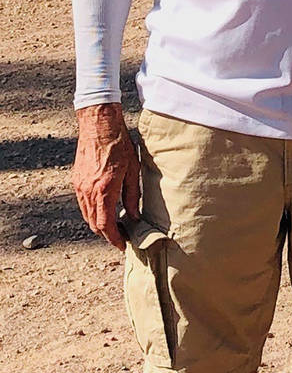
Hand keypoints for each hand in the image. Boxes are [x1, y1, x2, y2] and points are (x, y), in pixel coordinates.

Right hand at [72, 103, 139, 249]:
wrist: (98, 126)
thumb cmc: (120, 145)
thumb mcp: (132, 170)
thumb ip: (132, 195)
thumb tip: (134, 216)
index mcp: (103, 190)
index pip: (105, 225)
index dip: (114, 239)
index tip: (122, 245)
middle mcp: (87, 191)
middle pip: (94, 223)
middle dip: (107, 234)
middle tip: (121, 238)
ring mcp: (79, 186)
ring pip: (87, 215)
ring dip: (99, 224)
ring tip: (115, 226)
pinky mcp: (76, 181)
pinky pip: (83, 204)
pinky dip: (93, 212)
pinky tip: (105, 210)